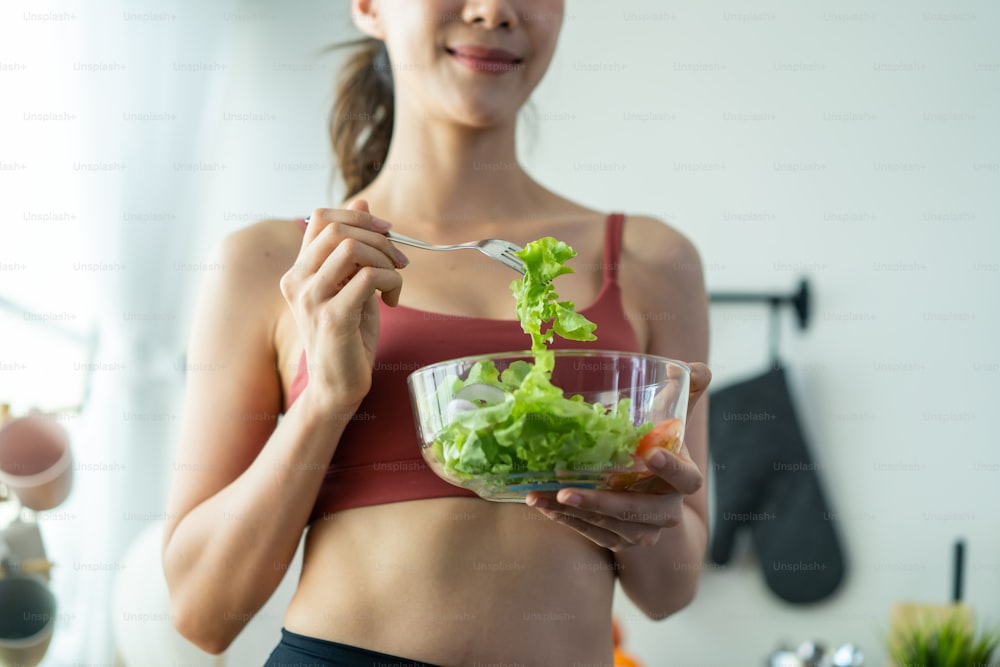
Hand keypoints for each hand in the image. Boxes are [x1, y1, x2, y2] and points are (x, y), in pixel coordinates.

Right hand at [279, 200, 408, 410]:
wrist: (338, 387)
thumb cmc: (348, 337)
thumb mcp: (352, 284)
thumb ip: (353, 247)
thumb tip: (362, 199)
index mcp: (298, 270)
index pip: (321, 218)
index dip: (358, 215)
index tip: (387, 231)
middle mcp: (296, 281)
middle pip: (337, 229)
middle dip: (378, 238)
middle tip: (400, 260)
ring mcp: (311, 299)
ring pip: (351, 249)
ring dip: (385, 260)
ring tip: (395, 282)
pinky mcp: (331, 318)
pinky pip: (367, 278)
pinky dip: (390, 282)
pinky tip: (392, 302)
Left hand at [526, 362, 710, 551]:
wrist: (651, 496)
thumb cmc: (659, 447)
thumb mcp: (672, 420)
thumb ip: (684, 393)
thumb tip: (696, 369)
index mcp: (684, 480)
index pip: (686, 479)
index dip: (672, 469)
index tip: (650, 454)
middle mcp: (666, 511)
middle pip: (638, 512)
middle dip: (601, 503)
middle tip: (567, 490)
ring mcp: (643, 531)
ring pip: (609, 526)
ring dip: (573, 512)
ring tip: (540, 496)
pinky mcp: (619, 542)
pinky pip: (592, 535)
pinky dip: (566, 521)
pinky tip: (542, 505)